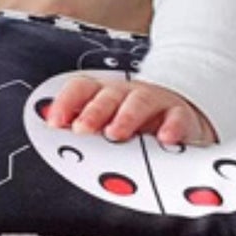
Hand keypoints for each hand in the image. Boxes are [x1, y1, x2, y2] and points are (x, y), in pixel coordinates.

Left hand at [45, 76, 215, 146]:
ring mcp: (156, 102)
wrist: (182, 118)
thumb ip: (89, 136)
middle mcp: (128, 94)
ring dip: (126, 117)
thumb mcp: (111, 128)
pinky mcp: (181, 116)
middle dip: (93, 112)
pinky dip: (171, 127)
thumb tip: (57, 146)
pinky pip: (176, 118)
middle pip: (108, 95)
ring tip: (116, 134)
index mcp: (106, 96)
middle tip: (81, 130)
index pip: (82, 88)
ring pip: (140, 102)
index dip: (66, 102)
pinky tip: (165, 139)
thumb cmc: (139, 127)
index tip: (54, 123)